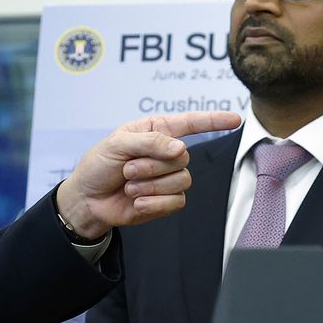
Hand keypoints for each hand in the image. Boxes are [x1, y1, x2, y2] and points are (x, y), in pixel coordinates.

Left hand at [58, 112, 241, 238]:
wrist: (87, 200)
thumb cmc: (98, 166)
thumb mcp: (117, 144)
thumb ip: (150, 142)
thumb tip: (180, 149)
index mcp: (156, 131)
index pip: (191, 123)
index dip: (214, 120)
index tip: (235, 119)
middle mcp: (166, 152)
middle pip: (182, 157)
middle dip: (150, 165)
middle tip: (127, 169)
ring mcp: (168, 177)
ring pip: (182, 180)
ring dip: (149, 185)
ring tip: (130, 185)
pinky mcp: (167, 200)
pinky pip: (176, 201)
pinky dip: (152, 203)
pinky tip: (136, 201)